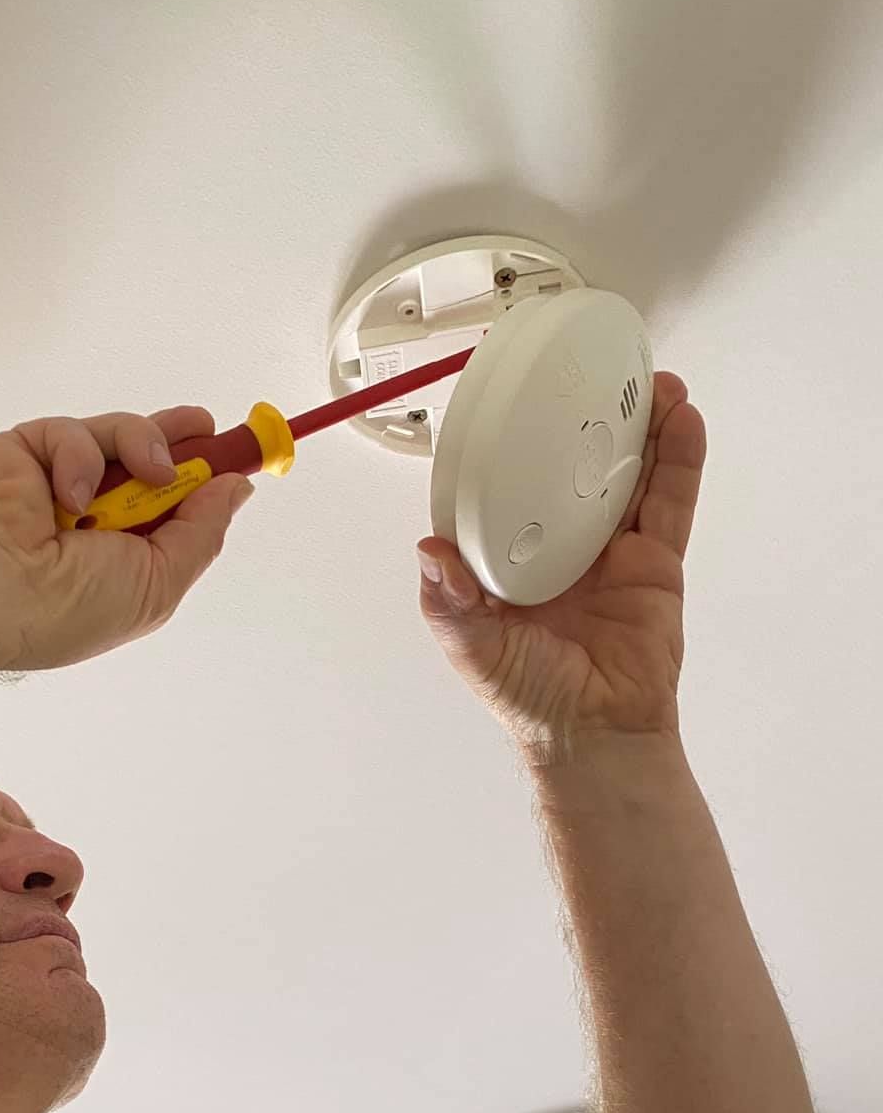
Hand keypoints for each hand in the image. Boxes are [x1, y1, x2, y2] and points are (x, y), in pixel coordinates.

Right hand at [0, 406, 252, 672]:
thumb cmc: (67, 607)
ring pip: (115, 437)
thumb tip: (237, 489)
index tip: (235, 455)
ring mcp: (53, 482)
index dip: (202, 479)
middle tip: (203, 427)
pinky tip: (69, 495)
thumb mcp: (159, 584)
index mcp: (120, 557)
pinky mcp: (21, 452)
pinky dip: (78, 458)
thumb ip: (201, 533)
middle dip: (178, 441)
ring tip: (146, 471)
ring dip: (139, 448)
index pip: (169, 507)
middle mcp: (90, 519)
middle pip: (145, 460)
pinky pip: (69, 433)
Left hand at [416, 373, 707, 758]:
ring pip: (629, 475)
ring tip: (650, 383)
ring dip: (640, 428)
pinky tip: (682, 422)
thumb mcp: (474, 647)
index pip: (508, 489)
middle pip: (575, 468)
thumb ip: (450, 602)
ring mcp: (612, 552)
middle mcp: (560, 546)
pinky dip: (679, 462)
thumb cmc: (530, 699)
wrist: (595, 737)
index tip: (517, 399)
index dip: (512, 446)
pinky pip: (669, 503)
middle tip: (594, 374)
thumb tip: (431, 552)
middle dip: (586, 422)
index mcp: (511, 558)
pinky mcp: (655, 564)